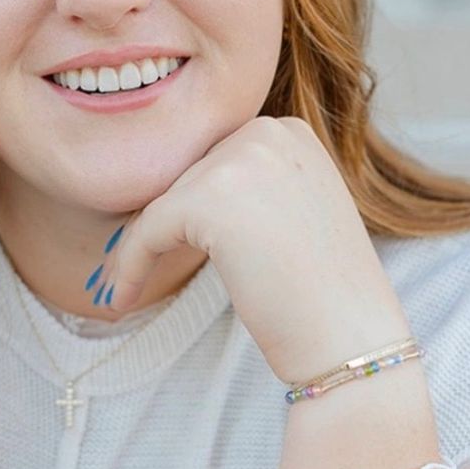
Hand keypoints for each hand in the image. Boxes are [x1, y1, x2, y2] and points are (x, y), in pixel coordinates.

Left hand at [98, 117, 414, 385]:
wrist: (352, 338)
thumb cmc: (324, 292)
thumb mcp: (293, 212)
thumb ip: (246, 189)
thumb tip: (173, 194)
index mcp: (289, 130)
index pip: (214, 160)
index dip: (187, 206)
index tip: (160, 241)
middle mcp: (267, 131)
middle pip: (186, 176)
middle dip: (166, 225)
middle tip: (133, 268)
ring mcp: (240, 160)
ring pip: (164, 202)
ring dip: (142, 246)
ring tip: (126, 286)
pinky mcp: (210, 198)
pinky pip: (147, 229)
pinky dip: (129, 266)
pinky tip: (118, 299)